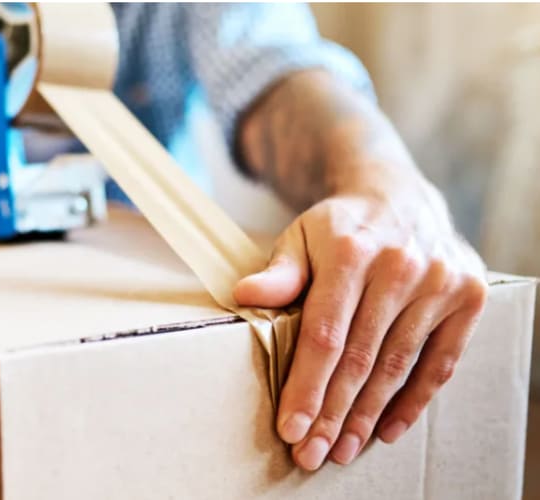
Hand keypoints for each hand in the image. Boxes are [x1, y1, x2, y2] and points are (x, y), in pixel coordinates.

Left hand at [233, 184, 486, 470]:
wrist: (400, 195)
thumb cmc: (340, 227)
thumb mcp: (300, 238)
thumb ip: (279, 273)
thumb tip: (244, 295)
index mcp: (351, 252)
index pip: (325, 335)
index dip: (307, 386)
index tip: (290, 426)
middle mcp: (401, 266)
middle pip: (360, 358)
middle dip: (333, 413)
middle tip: (312, 453)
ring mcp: (440, 281)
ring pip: (398, 366)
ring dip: (368, 414)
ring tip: (343, 448)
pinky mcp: (469, 295)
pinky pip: (440, 361)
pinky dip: (414, 400)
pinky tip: (387, 429)